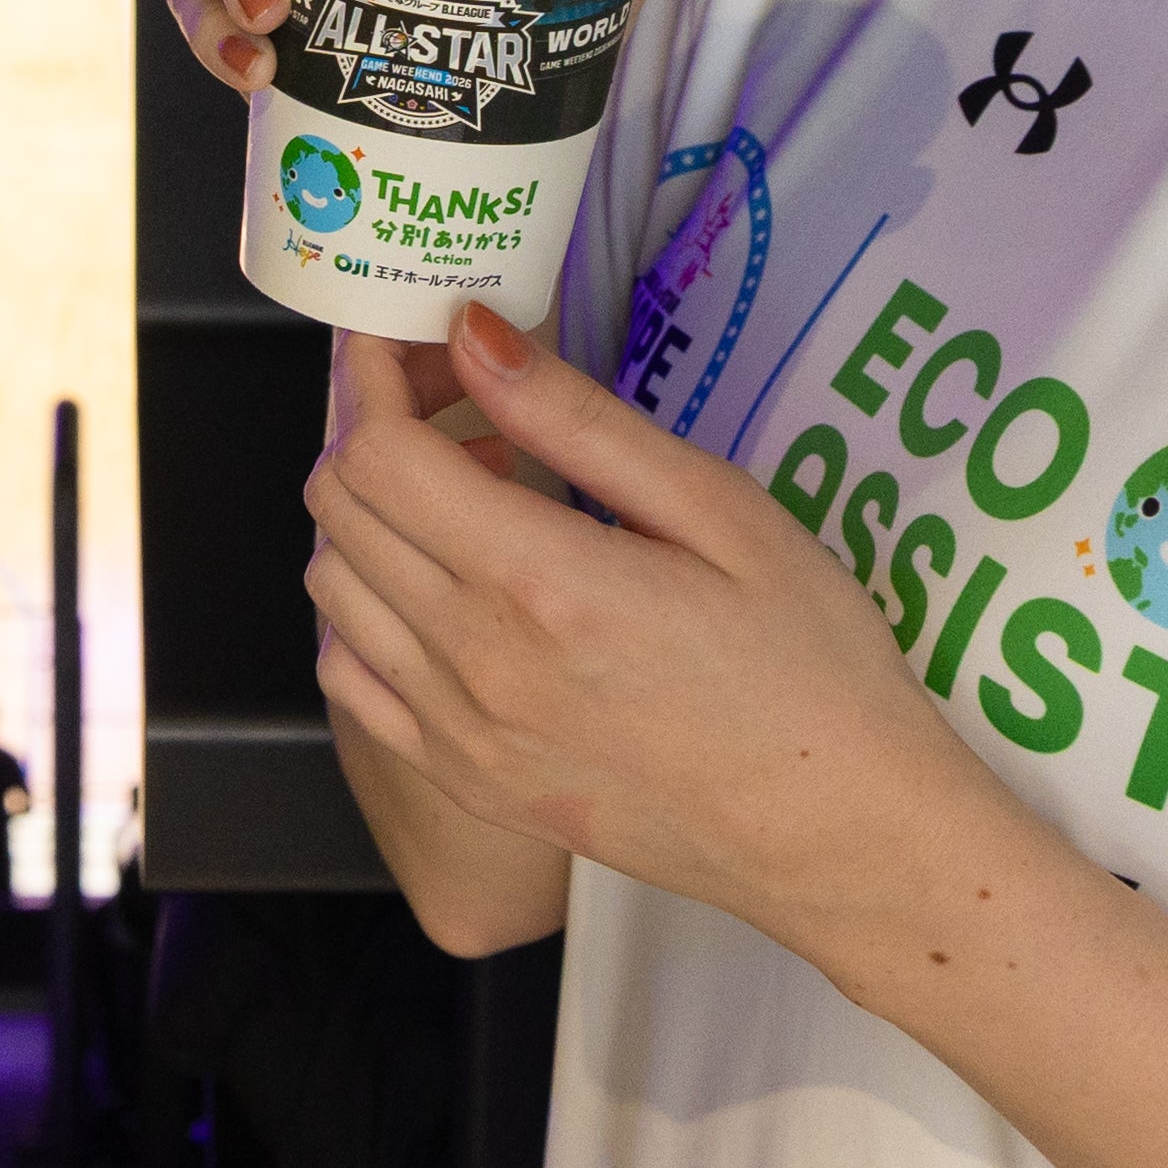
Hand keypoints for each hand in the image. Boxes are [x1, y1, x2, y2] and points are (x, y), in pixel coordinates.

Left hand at [303, 303, 1009, 947]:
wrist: (835, 832)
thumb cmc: (808, 663)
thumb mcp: (719, 509)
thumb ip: (580, 420)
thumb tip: (472, 337)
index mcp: (541, 583)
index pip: (379, 453)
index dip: (374, 373)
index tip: (409, 335)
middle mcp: (474, 664)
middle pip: (340, 508)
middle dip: (373, 421)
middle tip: (456, 394)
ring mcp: (457, 735)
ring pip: (332, 587)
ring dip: (370, 512)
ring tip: (470, 487)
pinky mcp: (465, 782)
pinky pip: (351, 677)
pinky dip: (368, 606)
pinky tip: (447, 583)